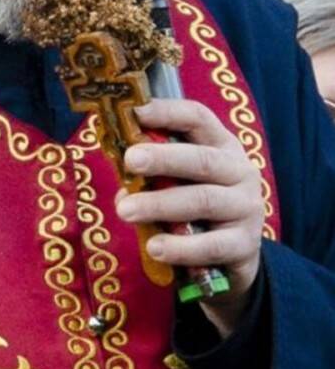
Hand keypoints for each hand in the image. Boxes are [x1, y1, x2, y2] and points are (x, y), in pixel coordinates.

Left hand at [115, 99, 264, 337]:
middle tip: (130, 161)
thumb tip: (123, 190)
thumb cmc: (197, 210)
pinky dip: (180, 247)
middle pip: (202, 159)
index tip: (135, 112)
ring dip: (160, 205)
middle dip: (164, 158)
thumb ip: (152, 180)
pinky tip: (155, 248)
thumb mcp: (178, 185)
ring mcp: (245, 208)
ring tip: (126, 212)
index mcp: (220, 147)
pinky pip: (211, 245)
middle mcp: (239, 172)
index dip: (167, 112)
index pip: (197, 119)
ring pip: (203, 201)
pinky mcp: (244, 244)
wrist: (235, 256)